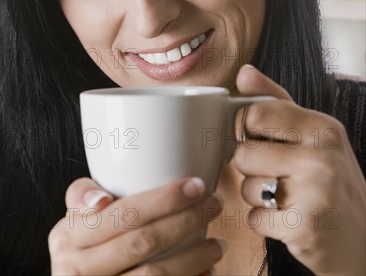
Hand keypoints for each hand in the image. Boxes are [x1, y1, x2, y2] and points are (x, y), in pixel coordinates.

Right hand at [48, 176, 225, 274]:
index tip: (194, 185)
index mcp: (68, 238)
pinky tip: (206, 272)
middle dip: (186, 220)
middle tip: (213, 204)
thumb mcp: (71, 223)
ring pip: (154, 275)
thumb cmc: (79, 250)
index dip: (163, 199)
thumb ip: (82, 196)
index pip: (123, 214)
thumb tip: (102, 198)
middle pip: (143, 242)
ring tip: (217, 244)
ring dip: (193, 258)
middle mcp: (78, 270)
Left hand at [232, 65, 365, 275]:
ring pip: (246, 187)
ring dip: (258, 198)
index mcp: (323, 127)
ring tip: (288, 199)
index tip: (264, 141)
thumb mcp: (313, 135)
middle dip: (253, 169)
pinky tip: (288, 220)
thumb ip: (276, 102)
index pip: (256, 113)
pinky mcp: (303, 226)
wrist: (364, 241)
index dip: (250, 130)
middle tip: (280, 176)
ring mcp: (314, 192)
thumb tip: (244, 72)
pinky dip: (265, 223)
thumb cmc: (332, 182)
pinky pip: (254, 218)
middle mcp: (321, 156)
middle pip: (244, 153)